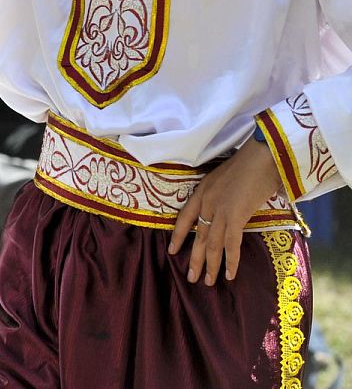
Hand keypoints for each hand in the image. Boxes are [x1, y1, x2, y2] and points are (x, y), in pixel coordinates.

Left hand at [168, 139, 284, 284]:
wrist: (262, 153)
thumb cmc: (251, 163)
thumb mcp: (229, 178)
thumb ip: (225, 194)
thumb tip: (232, 208)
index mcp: (202, 190)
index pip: (184, 217)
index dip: (178, 235)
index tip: (171, 250)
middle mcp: (206, 201)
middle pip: (197, 235)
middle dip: (194, 258)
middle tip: (191, 277)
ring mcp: (219, 209)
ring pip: (211, 243)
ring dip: (210, 265)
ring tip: (207, 282)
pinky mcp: (235, 215)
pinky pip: (230, 243)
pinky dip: (231, 261)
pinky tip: (230, 275)